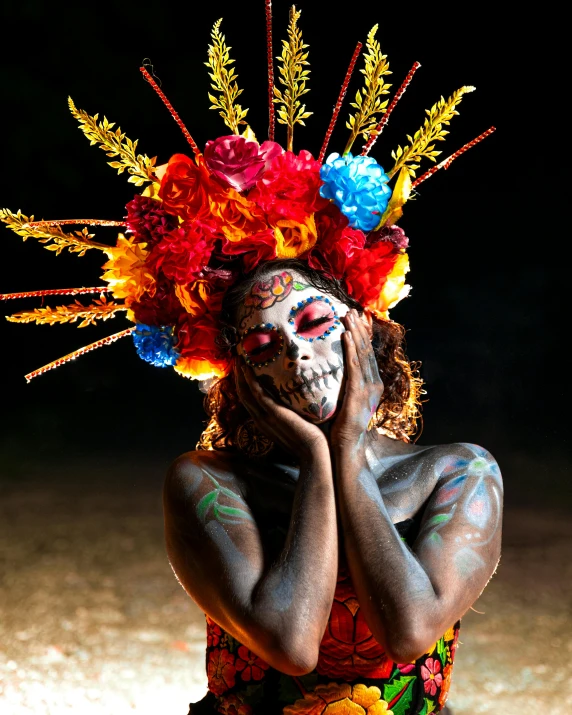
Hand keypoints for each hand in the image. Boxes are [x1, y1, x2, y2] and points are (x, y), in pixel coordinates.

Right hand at [235, 361, 328, 462]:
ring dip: (241, 375)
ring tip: (239, 359)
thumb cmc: (309, 438)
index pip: (248, 400)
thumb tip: (296, 396)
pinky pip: (257, 394)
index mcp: (264, 421)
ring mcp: (265, 416)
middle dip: (238, 376)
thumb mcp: (295, 423)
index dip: (243, 384)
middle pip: (243, 394)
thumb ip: (290, 411)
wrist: (314, 452)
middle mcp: (260, 419)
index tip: (243, 368)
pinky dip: (250, 381)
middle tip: (237, 358)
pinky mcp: (274, 413)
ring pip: (246, 393)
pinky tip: (247, 369)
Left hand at [330, 309, 383, 449]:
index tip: (357, 318)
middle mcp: (374, 383)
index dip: (363, 335)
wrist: (347, 446)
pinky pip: (354, 366)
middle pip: (366, 349)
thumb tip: (332, 371)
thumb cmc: (342, 426)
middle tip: (352, 309)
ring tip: (348, 315)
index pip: (368, 354)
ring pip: (362, 353)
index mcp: (372, 384)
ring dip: (355, 332)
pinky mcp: (358, 392)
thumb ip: (344, 385)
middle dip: (359, 328)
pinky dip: (351, 348)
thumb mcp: (346, 400)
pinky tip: (345, 335)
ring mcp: (368, 388)